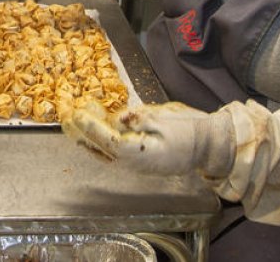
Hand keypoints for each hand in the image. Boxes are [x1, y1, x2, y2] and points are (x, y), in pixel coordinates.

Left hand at [63, 101, 232, 178]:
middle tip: (68, 119)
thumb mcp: (163, 116)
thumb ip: (137, 118)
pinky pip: (116, 154)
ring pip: (107, 154)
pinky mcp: (142, 163)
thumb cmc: (190, 130)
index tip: (77, 114)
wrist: (211, 146)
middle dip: (84, 134)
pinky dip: (103, 144)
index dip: (90, 126)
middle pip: (102, 149)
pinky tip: (97, 136)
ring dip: (91, 140)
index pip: (107, 139)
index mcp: (139, 152)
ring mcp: (138, 166)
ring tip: (75, 127)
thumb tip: (117, 117)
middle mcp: (135, 163)